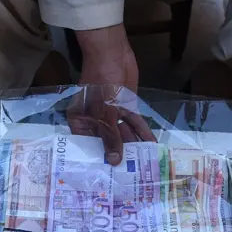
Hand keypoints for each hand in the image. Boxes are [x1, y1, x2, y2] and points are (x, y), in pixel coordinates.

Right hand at [67, 25, 155, 164]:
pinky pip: (134, 123)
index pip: (88, 147)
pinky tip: (150, 144)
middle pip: (107, 142)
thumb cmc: (100, 84)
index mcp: (81, 123)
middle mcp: (95, 121)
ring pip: (123, 133)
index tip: (107, 178)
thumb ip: (111, 138)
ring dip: (133, 145)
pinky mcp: (126, 106)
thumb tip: (114, 161)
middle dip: (118, 155)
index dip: (98, 161)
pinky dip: (142, 132)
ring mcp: (111, 113)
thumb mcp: (105, 114)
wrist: (112, 54)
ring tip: (143, 163)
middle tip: (129, 175)